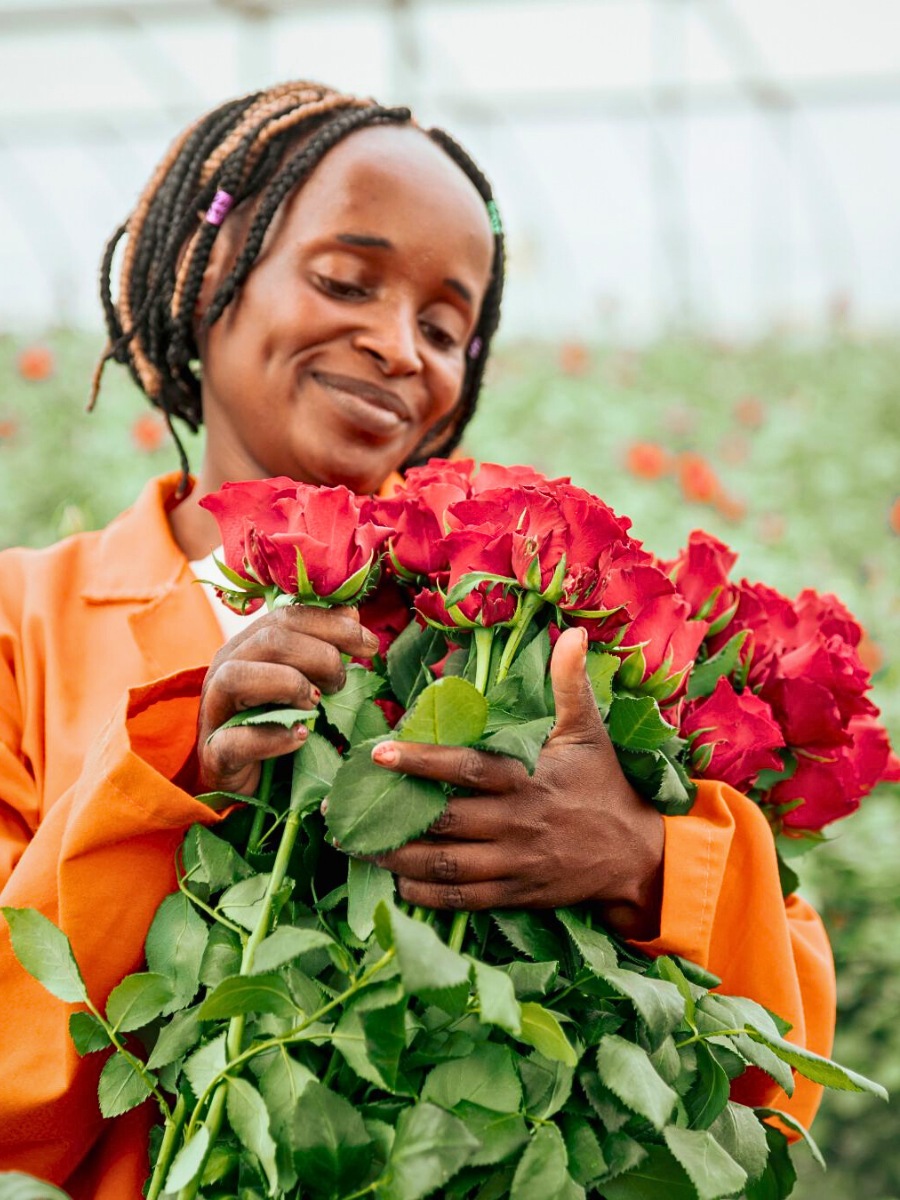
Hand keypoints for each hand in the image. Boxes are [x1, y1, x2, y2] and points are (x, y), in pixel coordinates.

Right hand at [198, 605, 378, 795]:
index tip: (369, 644)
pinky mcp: (215, 755)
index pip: (288, 617)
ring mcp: (214, 712)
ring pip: (237, 678)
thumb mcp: (303, 680)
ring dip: (289, 684)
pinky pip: (236, 740)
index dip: (333, 625)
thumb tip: (352, 615)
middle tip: (340, 683)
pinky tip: (301, 737)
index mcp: (246, 647)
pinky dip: (273, 737)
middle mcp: (224, 671)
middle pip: (268, 640)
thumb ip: (322, 648)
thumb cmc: (277, 722)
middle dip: (318, 656)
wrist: (247, 779)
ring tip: (316, 703)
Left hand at [368, 627, 664, 938]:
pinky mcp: (514, 895)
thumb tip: (574, 632)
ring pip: (444, 866)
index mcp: (526, 780)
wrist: (635, 855)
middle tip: (343, 807)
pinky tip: (397, 882)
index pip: (466, 769)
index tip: (379, 752)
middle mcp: (515, 824)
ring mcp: (513, 864)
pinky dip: (426, 895)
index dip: (422, 761)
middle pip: (443, 822)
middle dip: (389, 815)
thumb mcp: (589, 731)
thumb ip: (571, 683)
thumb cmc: (603, 784)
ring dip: (396, 859)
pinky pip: (461, 900)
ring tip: (356, 847)